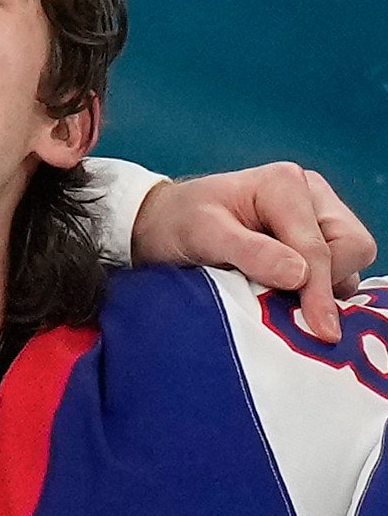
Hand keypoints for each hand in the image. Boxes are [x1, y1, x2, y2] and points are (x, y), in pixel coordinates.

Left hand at [131, 163, 377, 342]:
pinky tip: (290, 305)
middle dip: (329, 283)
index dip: (319, 291)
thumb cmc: (179, 224)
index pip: (320, 246)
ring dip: (325, 290)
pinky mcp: (310, 241)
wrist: (162, 224)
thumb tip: (300, 275)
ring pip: (349, 262)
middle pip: (353, 246)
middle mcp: (309, 196)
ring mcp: (314, 218)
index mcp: (285, 184)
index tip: (321, 331)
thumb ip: (251, 253)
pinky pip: (335, 271)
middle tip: (297, 315)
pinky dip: (319, 292)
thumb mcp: (204, 235)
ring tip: (284, 308)